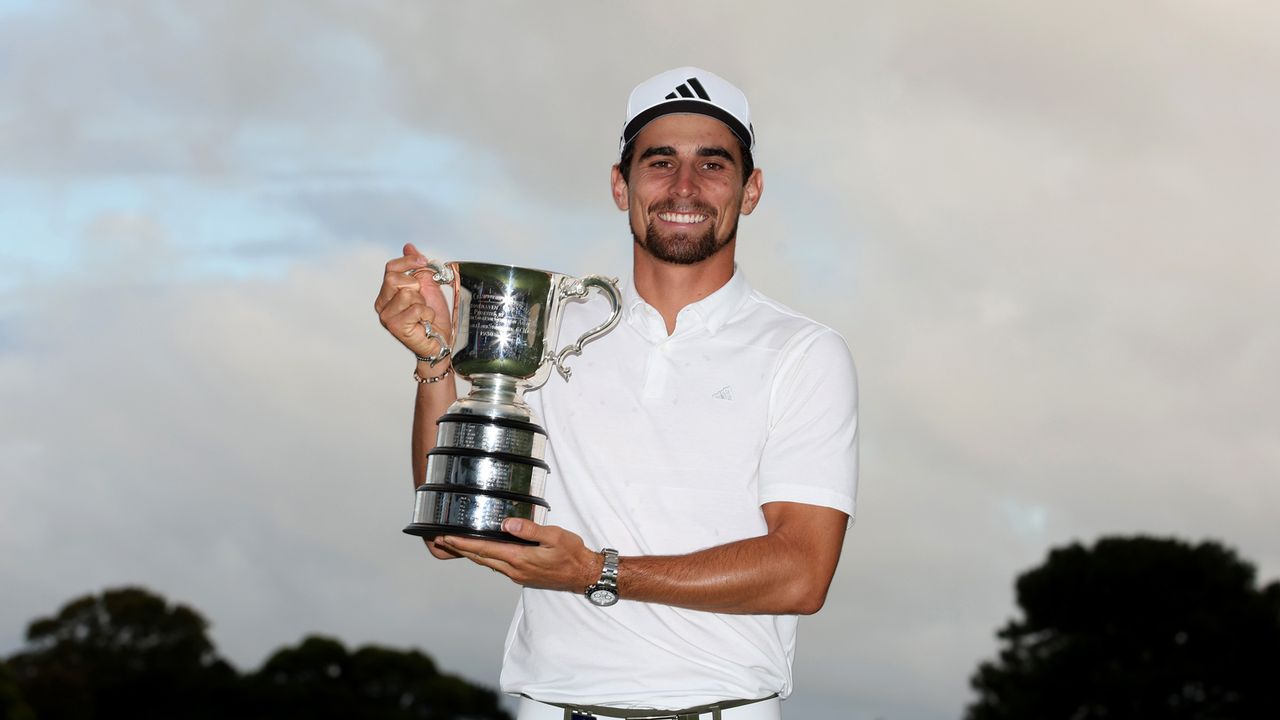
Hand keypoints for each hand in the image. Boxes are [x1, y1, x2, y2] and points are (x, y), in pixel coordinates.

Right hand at [374, 242, 452, 361]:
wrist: (440, 340)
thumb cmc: (432, 315)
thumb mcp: (427, 285)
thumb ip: (417, 267)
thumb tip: (408, 246)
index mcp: (386, 293)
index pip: (390, 267)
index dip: (408, 261)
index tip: (424, 262)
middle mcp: (381, 304)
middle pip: (394, 278)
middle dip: (415, 286)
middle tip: (422, 300)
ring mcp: (386, 316)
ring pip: (407, 294)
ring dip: (422, 303)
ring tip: (423, 314)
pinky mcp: (394, 327)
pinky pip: (415, 309)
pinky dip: (426, 314)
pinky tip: (424, 323)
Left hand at [438, 519, 600, 592]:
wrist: (584, 575)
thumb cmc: (572, 555)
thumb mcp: (555, 536)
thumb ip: (530, 529)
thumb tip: (508, 524)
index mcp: (519, 558)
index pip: (484, 549)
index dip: (463, 543)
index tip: (446, 537)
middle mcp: (514, 569)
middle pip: (480, 558)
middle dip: (459, 549)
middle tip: (441, 540)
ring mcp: (518, 575)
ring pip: (487, 563)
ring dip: (470, 554)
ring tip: (455, 545)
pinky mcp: (523, 576)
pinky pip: (497, 566)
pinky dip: (485, 558)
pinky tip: (483, 552)